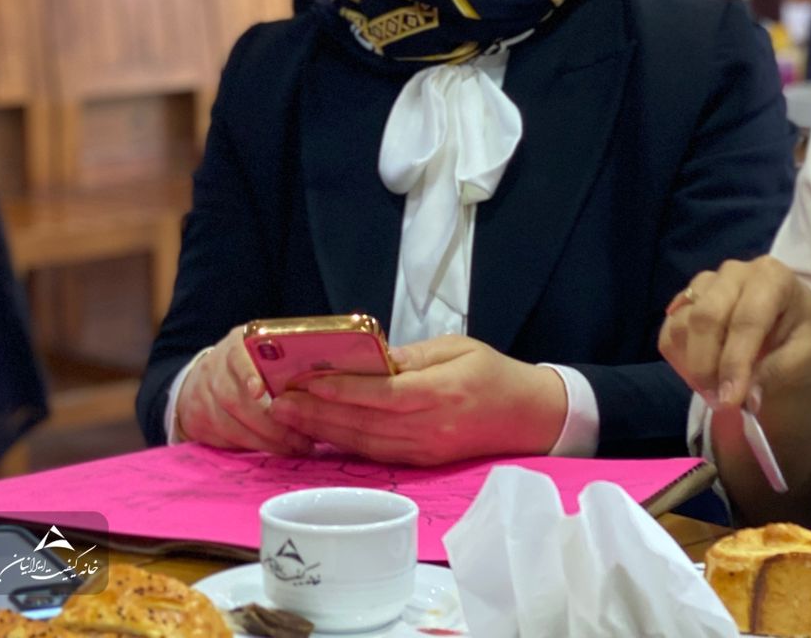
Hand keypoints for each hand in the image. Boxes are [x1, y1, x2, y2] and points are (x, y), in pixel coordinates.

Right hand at [176, 326, 314, 454]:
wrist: (202, 379)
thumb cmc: (251, 364)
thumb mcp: (264, 351)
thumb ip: (286, 359)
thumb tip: (329, 377)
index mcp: (236, 345)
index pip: (237, 356)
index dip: (248, 374)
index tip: (260, 391)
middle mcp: (214, 368)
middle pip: (235, 399)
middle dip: (270, 424)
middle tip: (300, 439)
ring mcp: (202, 395)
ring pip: (230, 425)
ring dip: (264, 440)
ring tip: (294, 448)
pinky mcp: (198, 421)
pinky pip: (225, 439)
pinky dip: (252, 447)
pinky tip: (274, 449)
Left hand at [268, 334, 566, 465]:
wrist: (532, 418)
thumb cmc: (494, 373)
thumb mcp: (457, 348)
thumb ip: (412, 357)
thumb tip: (369, 358)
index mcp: (440, 393)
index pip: (381, 394)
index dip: (341, 390)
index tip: (305, 381)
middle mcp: (430, 428)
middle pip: (364, 424)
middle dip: (317, 413)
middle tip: (278, 402)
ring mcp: (426, 451)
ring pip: (365, 443)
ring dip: (324, 431)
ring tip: (288, 417)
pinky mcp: (424, 462)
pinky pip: (377, 454)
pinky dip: (346, 443)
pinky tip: (321, 433)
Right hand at [659, 256, 810, 410]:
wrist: (786, 324)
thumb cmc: (800, 335)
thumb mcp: (807, 353)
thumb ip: (779, 370)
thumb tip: (746, 397)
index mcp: (770, 277)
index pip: (746, 320)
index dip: (735, 362)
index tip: (731, 399)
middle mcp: (733, 272)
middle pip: (706, 317)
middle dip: (706, 364)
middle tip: (718, 400)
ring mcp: (705, 282)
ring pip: (683, 321)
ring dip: (692, 362)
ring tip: (714, 388)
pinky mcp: (686, 297)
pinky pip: (670, 327)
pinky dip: (677, 354)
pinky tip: (697, 370)